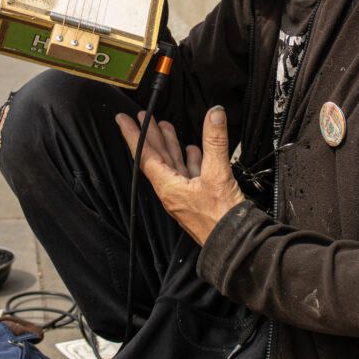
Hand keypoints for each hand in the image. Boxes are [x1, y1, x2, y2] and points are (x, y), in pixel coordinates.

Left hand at [115, 106, 244, 245]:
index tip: (123, 120)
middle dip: (151, 136)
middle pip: (157, 158)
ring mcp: (185, 196)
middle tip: (143, 117)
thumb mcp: (217, 174)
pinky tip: (193, 150)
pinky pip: (189, 174)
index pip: (145, 156)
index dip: (134, 135)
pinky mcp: (199, 198)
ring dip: (169, 145)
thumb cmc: (221, 218)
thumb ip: (215, 142)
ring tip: (166, 126)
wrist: (235, 245)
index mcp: (168, 187)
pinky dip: (190, 159)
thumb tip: (214, 113)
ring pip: (173, 165)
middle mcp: (172, 191)